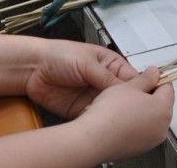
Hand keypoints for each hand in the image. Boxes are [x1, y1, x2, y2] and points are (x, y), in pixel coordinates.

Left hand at [23, 41, 138, 118]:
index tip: (144, 97)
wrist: (32, 69)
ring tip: (112, 116)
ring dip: (110, 113)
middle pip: (123, 97)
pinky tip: (97, 121)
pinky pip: (93, 117)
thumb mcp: (87, 62)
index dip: (140, 88)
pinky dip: (96, 121)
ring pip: (109, 109)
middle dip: (126, 104)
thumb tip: (126, 87)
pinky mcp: (81, 110)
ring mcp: (93, 97)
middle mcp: (104, 83)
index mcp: (111, 66)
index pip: (132, 79)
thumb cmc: (60, 55)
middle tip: (129, 110)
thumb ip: (106, 76)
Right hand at [72, 67, 173, 161]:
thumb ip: (146, 78)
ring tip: (124, 106)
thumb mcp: (129, 86)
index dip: (156, 79)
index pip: (168, 87)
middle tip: (132, 91)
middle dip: (149, 96)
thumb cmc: (109, 114)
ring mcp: (151, 140)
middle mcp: (162, 127)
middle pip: (161, 104)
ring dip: (142, 111)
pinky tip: (121, 120)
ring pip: (152, 119)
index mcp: (164, 109)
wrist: (92, 139)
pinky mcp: (140, 149)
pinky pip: (142, 132)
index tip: (147, 77)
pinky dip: (135, 125)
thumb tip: (154, 73)